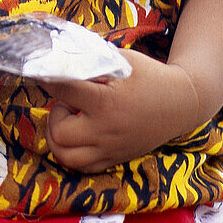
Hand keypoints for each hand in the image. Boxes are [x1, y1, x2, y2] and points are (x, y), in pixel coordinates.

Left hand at [45, 48, 200, 171]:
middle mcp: (106, 131)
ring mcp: (111, 149)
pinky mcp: (116, 159)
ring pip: (66, 157)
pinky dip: (72, 153)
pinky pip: (83, 167)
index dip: (46, 78)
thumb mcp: (120, 61)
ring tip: (70, 120)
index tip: (40, 71)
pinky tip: (78, 134)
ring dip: (59, 137)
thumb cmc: (149, 76)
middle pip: (58, 133)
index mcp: (106, 102)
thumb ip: (90, 60)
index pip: (62, 90)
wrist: (182, 104)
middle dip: (54, 114)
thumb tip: (59, 55)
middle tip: (67, 101)